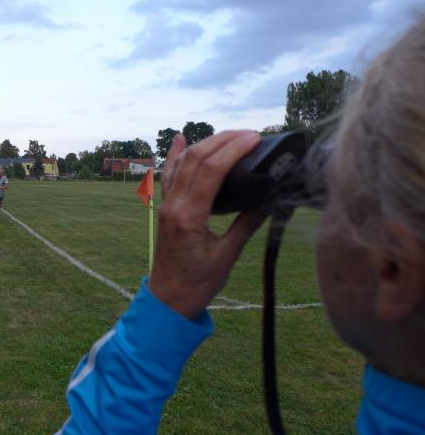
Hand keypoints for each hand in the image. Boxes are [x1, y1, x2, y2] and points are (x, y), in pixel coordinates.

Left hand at [148, 131, 265, 318]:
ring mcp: (166, 205)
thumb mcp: (228, 256)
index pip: (210, 170)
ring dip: (205, 143)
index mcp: (188, 217)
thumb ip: (247, 225)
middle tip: (250, 134)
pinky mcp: (165, 208)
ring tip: (231, 135)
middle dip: (222, 140)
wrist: (168, 300)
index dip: (233, 149)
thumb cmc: (198, 283)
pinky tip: (180, 138)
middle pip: (195, 159)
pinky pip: (170, 174)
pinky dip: (176, 154)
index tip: (255, 138)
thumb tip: (270, 200)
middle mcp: (173, 206)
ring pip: (181, 162)